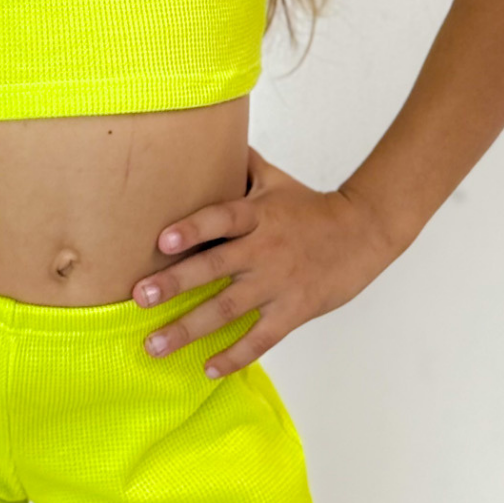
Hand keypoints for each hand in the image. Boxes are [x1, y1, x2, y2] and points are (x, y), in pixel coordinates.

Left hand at [130, 143, 394, 378]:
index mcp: (258, 215)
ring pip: (228, 309)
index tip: (162, 240)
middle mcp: (264, 249)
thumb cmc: (312, 208)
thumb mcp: (276, 180)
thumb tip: (209, 134)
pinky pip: (260, 338)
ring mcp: (278, 283)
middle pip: (215, 266)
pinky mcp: (293, 311)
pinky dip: (234, 355)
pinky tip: (206, 368)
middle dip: (175, 283)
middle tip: (140, 296)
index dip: (192, 228)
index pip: (221, 218)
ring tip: (154, 345)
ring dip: (189, 328)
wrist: (363, 233)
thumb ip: (241, 165)